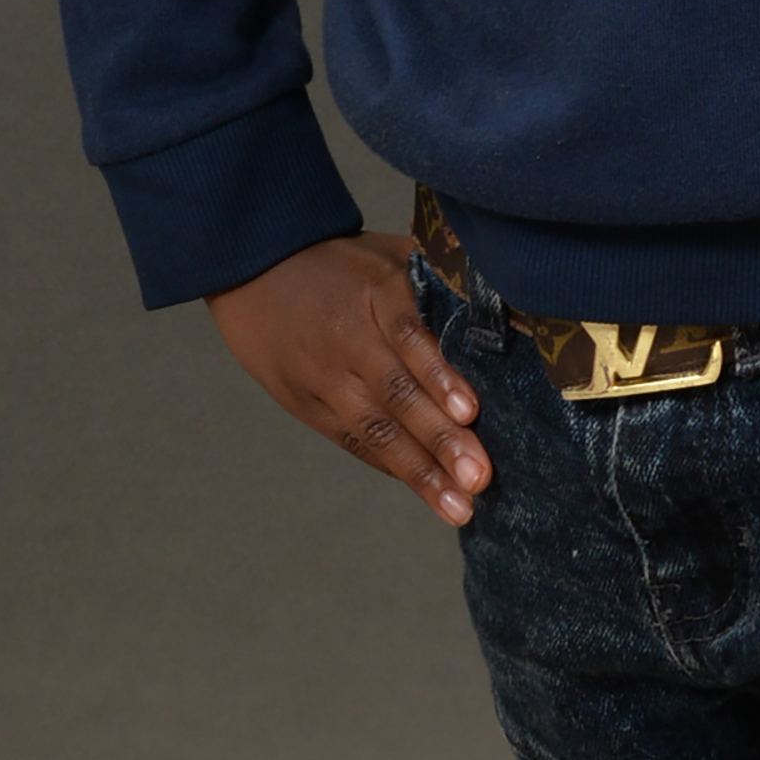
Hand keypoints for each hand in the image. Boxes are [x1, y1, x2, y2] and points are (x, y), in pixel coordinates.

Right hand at [206, 233, 491, 525]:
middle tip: (479, 477)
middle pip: (395, 393)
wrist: (255, 268)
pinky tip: (425, 490)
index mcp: (374, 291)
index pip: (408, 336)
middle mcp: (348, 338)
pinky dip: (390, 465)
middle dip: (439, 439)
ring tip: (458, 507)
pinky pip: (353, 440)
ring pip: (375, 429)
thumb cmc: (342, 261)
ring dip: (419, 471)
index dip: (439, 376)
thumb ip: (437, 275)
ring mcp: (324, 377)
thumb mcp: (387, 251)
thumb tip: (505, 299)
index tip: (471, 411)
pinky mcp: (308, 405)